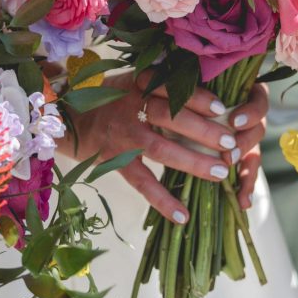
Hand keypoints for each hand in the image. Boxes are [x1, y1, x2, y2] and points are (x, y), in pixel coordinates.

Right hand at [65, 71, 267, 223]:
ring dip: (193, 162)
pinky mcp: (113, 160)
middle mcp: (131, 106)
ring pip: (161, 149)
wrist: (67, 116)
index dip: (199, 98)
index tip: (223, 109)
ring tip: (221, 173)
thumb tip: (208, 92)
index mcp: (140, 84)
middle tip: (230, 144)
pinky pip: (141, 182)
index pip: (173, 88)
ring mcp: (122, 135)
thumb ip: (162, 85)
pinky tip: (183, 216)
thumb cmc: (110, 98)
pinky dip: (162, 200)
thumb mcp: (133, 81)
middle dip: (204, 131)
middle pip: (171, 117)